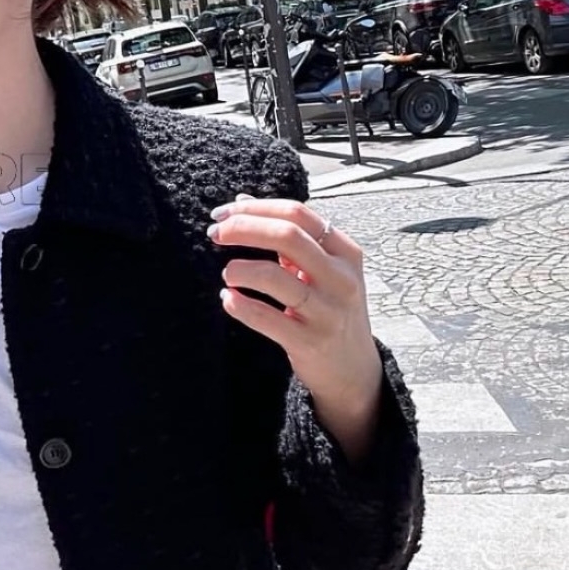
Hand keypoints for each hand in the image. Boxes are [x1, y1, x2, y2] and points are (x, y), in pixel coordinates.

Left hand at [208, 195, 382, 460]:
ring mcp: (328, 311)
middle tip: (215, 234)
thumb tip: (243, 200)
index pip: (298, 214)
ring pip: (274, 277)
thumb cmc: (330, 307)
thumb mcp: (322, 269)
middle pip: (287, 236)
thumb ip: (288, 236)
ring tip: (227, 273)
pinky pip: (267, 318)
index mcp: (345, 252)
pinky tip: (227, 299)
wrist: (353, 369)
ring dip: (240, 269)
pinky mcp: (310, 341)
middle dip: (244, 228)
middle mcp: (341, 278)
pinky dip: (240, 306)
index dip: (256, 208)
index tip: (223, 214)